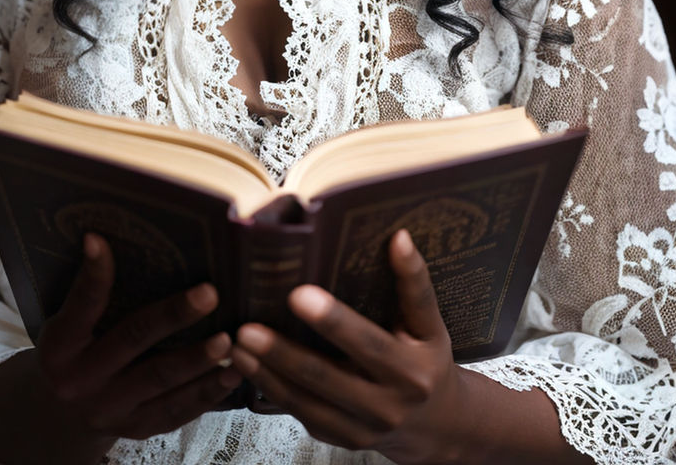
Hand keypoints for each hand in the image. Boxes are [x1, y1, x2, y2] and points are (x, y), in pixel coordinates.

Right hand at [36, 232, 241, 441]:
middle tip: (209, 293)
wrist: (59, 418)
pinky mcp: (135, 428)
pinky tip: (231, 375)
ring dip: (197, 358)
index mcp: (61, 346)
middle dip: (173, 315)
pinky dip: (206, 393)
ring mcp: (110, 408)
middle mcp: (82, 379)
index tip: (100, 240)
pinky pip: (175, 411)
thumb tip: (114, 237)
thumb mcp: (66, 326)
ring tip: (228, 338)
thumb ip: (90, 296)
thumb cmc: (72, 353)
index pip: (81, 304)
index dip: (92, 273)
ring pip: (160, 380)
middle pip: (132, 339)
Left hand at [230, 229, 469, 463]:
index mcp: (410, 369)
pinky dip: (272, 390)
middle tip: (249, 326)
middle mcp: (387, 404)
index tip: (298, 293)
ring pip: (308, 401)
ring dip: (268, 373)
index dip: (334, 320)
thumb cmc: (427, 358)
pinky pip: (303, 415)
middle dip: (284, 351)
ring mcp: (363, 428)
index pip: (368, 342)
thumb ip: (414, 284)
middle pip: (328, 376)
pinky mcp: (343, 439)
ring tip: (238, 345)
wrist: (437, 422)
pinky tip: (248, 367)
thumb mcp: (429, 324)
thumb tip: (399, 236)